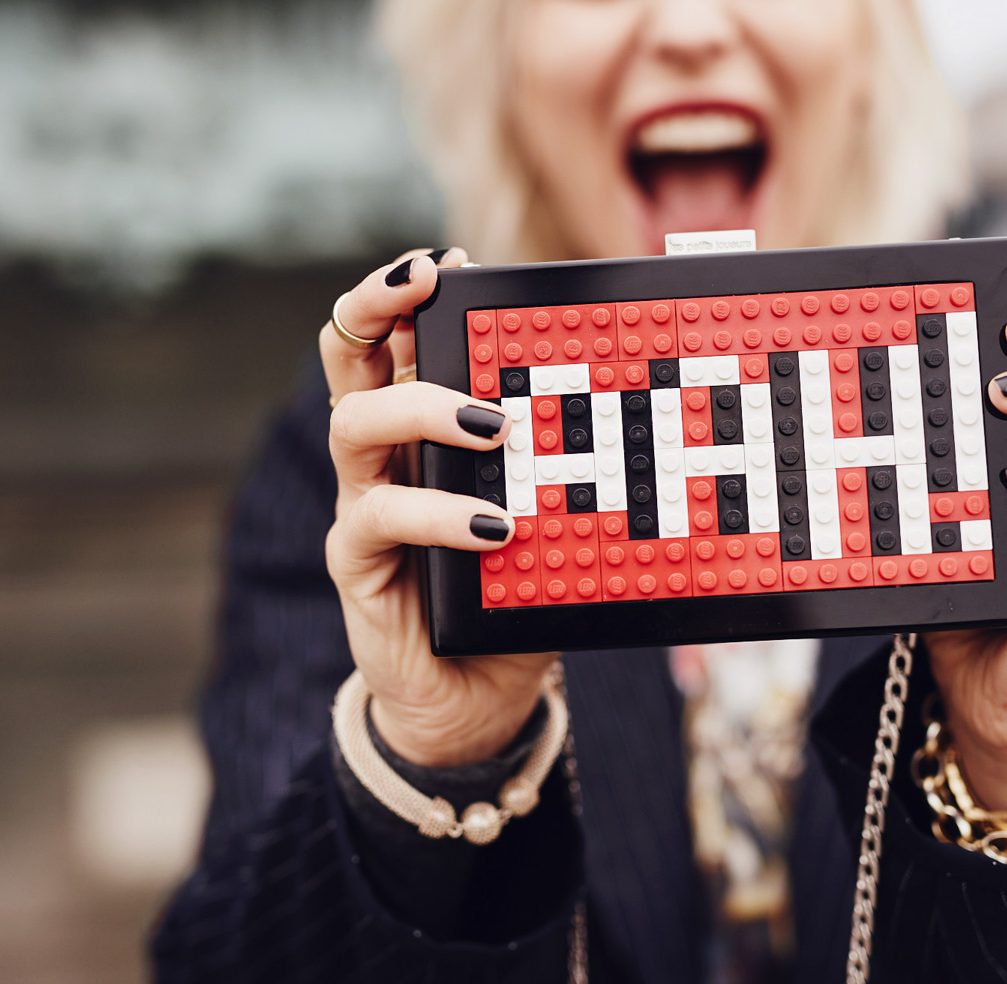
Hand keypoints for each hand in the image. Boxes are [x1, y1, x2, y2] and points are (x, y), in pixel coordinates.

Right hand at [322, 248, 559, 767]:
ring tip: (492, 423)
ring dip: (421, 406)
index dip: (409, 291)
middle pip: (346, 353)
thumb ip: (577, 471)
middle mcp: (384, 453)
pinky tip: (492, 527)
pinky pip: (380, 519)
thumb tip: (659, 418)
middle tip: (423, 282)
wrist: (477, 699)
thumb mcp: (556, 519)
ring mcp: (364, 504)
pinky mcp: (358, 564)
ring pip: (353, 423)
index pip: (398, 338)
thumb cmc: (516, 595)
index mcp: (421, 427)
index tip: (453, 262)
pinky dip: (437, 514)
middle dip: (375, 303)